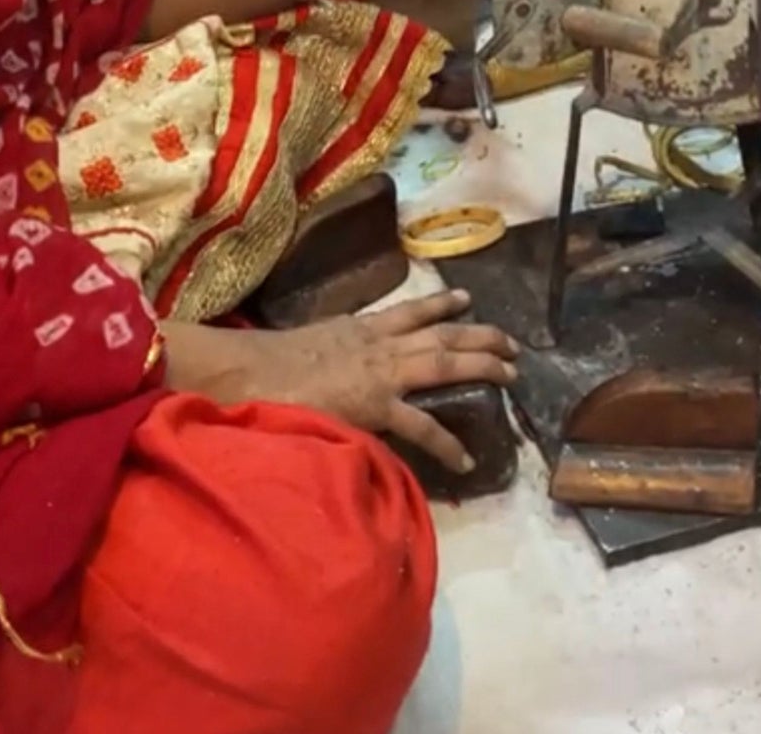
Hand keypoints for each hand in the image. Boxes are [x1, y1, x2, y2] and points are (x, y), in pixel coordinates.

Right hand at [170, 291, 517, 474]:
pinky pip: (422, 423)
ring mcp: (381, 371)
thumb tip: (332, 363)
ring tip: (512, 374)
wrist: (248, 370)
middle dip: (479, 334)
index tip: (465, 301)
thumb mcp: (309, 344)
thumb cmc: (265, 361)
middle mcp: (378, 342)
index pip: (410, 312)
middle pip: (441, 331)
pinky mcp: (377, 403)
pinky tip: (466, 458)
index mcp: (360, 328)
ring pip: (444, 360)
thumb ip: (330, 351)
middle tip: (511, 342)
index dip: (440, 306)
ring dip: (481, 364)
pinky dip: (446, 441)